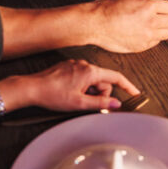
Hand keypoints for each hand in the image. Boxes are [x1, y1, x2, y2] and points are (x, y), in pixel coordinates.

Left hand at [5, 59, 140, 110]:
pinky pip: (83, 77)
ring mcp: (76, 65)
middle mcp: (85, 65)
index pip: (116, 77)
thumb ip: (101, 103)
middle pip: (103, 81)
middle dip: (99, 94)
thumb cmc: (53, 94)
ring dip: (89, 91)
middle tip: (87, 103)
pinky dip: (82, 86)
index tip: (135, 93)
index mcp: (90, 72)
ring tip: (75, 98)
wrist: (32, 88)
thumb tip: (116, 104)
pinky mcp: (68, 67)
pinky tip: (70, 93)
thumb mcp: (80, 103)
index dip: (128, 86)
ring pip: (92, 80)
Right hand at [86, 0, 167, 51]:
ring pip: (167, 34)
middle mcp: (150, 21)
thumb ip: (144, 1)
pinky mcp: (141, 46)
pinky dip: (152, 38)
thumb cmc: (106, 8)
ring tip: (152, 27)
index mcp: (148, 5)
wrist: (94, 24)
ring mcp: (146, 35)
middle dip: (167, 18)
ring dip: (161, 29)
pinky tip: (142, 33)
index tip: (162, 8)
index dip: (166, 7)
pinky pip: (155, 42)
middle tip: (159, 17)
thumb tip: (152, 5)